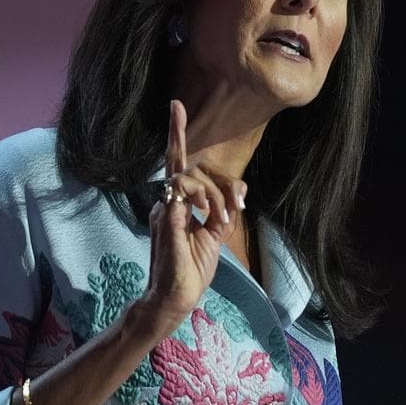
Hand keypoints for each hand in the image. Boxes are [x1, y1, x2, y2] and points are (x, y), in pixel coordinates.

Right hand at [141, 99, 247, 335]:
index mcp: (176, 206)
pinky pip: (182, 195)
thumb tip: (240, 189)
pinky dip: (202, 199)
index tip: (177, 106)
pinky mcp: (167, 222)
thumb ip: (224, 211)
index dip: (177, 136)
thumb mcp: (215, 237)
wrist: (175, 298)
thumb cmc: (192, 270)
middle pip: (181, 166)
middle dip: (187, 147)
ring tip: (222, 219)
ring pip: (188, 179)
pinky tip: (211, 215)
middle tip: (195, 142)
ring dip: (213, 194)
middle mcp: (167, 204)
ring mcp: (164, 212)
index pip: (178, 167)